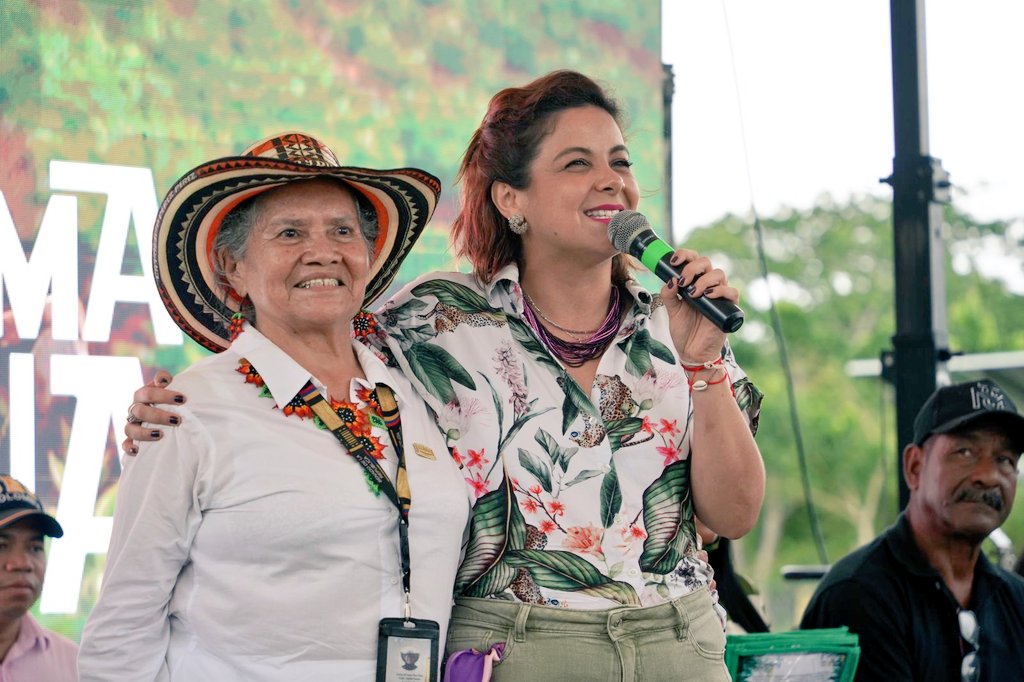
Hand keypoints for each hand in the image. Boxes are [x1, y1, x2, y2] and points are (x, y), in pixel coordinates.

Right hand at [122, 370, 183, 454]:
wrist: (163, 413)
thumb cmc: (167, 400)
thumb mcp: (167, 387)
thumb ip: (164, 380)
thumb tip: (163, 379)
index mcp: (141, 396)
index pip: (148, 393)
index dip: (164, 395)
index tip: (182, 399)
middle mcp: (134, 409)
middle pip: (139, 411)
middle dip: (158, 416)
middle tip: (177, 420)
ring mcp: (131, 425)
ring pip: (130, 429)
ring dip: (144, 433)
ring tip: (160, 435)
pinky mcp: (131, 439)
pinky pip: (125, 444)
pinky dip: (129, 447)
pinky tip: (137, 450)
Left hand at [659, 248, 739, 363]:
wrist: (691, 351)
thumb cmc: (683, 330)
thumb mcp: (671, 310)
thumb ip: (669, 295)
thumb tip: (670, 280)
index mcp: (693, 282)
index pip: (693, 260)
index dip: (685, 255)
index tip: (674, 261)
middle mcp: (707, 285)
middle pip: (706, 262)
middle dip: (693, 267)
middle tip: (683, 282)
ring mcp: (719, 295)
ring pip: (719, 274)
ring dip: (704, 280)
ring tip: (693, 294)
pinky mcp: (728, 308)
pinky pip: (731, 291)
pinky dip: (721, 290)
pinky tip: (708, 296)